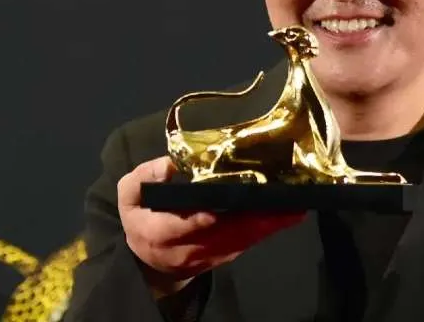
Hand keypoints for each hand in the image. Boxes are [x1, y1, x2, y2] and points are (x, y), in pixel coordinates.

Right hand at [117, 156, 305, 297]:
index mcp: (156, 233)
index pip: (178, 228)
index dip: (197, 221)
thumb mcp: (129, 194)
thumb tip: (171, 163)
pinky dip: (266, 230)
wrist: (148, 259)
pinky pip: (246, 244)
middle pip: (223, 237)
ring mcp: (206, 257)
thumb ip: (145, 178)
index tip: (214, 212)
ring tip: (294, 208)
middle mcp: (185, 250)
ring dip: (268, 226)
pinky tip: (285, 215)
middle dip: (255, 221)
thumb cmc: (140, 217)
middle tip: (284, 204)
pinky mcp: (222, 258)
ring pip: (239, 242)